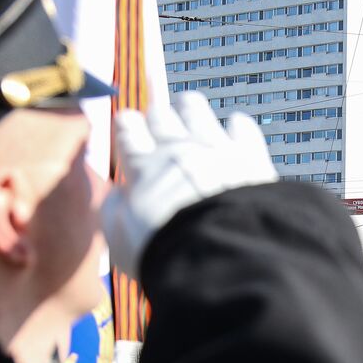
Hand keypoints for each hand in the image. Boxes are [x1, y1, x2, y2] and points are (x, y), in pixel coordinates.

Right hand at [102, 92, 278, 279]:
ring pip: (194, 106)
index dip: (127, 128)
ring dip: (189, 110)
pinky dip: (236, 126)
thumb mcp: (121, 240)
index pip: (127, 127)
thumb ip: (113, 210)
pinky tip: (234, 136)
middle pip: (159, 113)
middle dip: (156, 119)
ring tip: (191, 122)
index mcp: (143, 166)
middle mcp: (177, 148)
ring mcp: (214, 146)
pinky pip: (240, 124)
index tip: (130, 135)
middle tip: (160, 134)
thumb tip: (118, 193)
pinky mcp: (249, 155)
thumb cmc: (165, 254)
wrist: (221, 256)